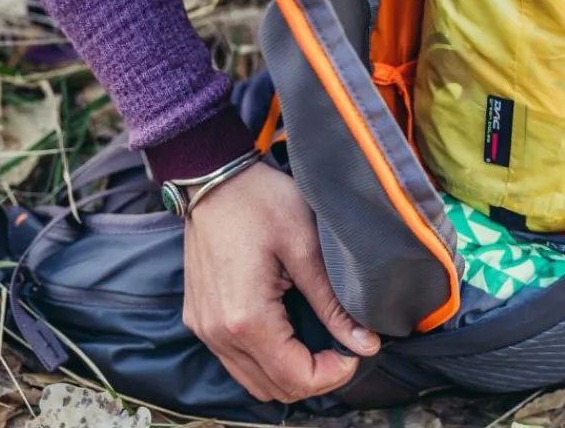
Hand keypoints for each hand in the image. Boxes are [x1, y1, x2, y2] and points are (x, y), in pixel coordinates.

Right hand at [183, 161, 379, 401]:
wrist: (213, 176)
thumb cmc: (261, 201)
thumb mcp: (306, 244)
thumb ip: (333, 301)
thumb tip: (365, 343)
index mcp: (247, 318)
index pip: (295, 379)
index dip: (333, 375)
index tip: (356, 351)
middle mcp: (219, 333)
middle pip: (273, 388)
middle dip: (314, 377)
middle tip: (342, 347)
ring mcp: (204, 328)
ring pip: (253, 380)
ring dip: (289, 372)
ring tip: (320, 343)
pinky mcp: (199, 318)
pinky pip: (234, 360)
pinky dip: (265, 360)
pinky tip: (289, 333)